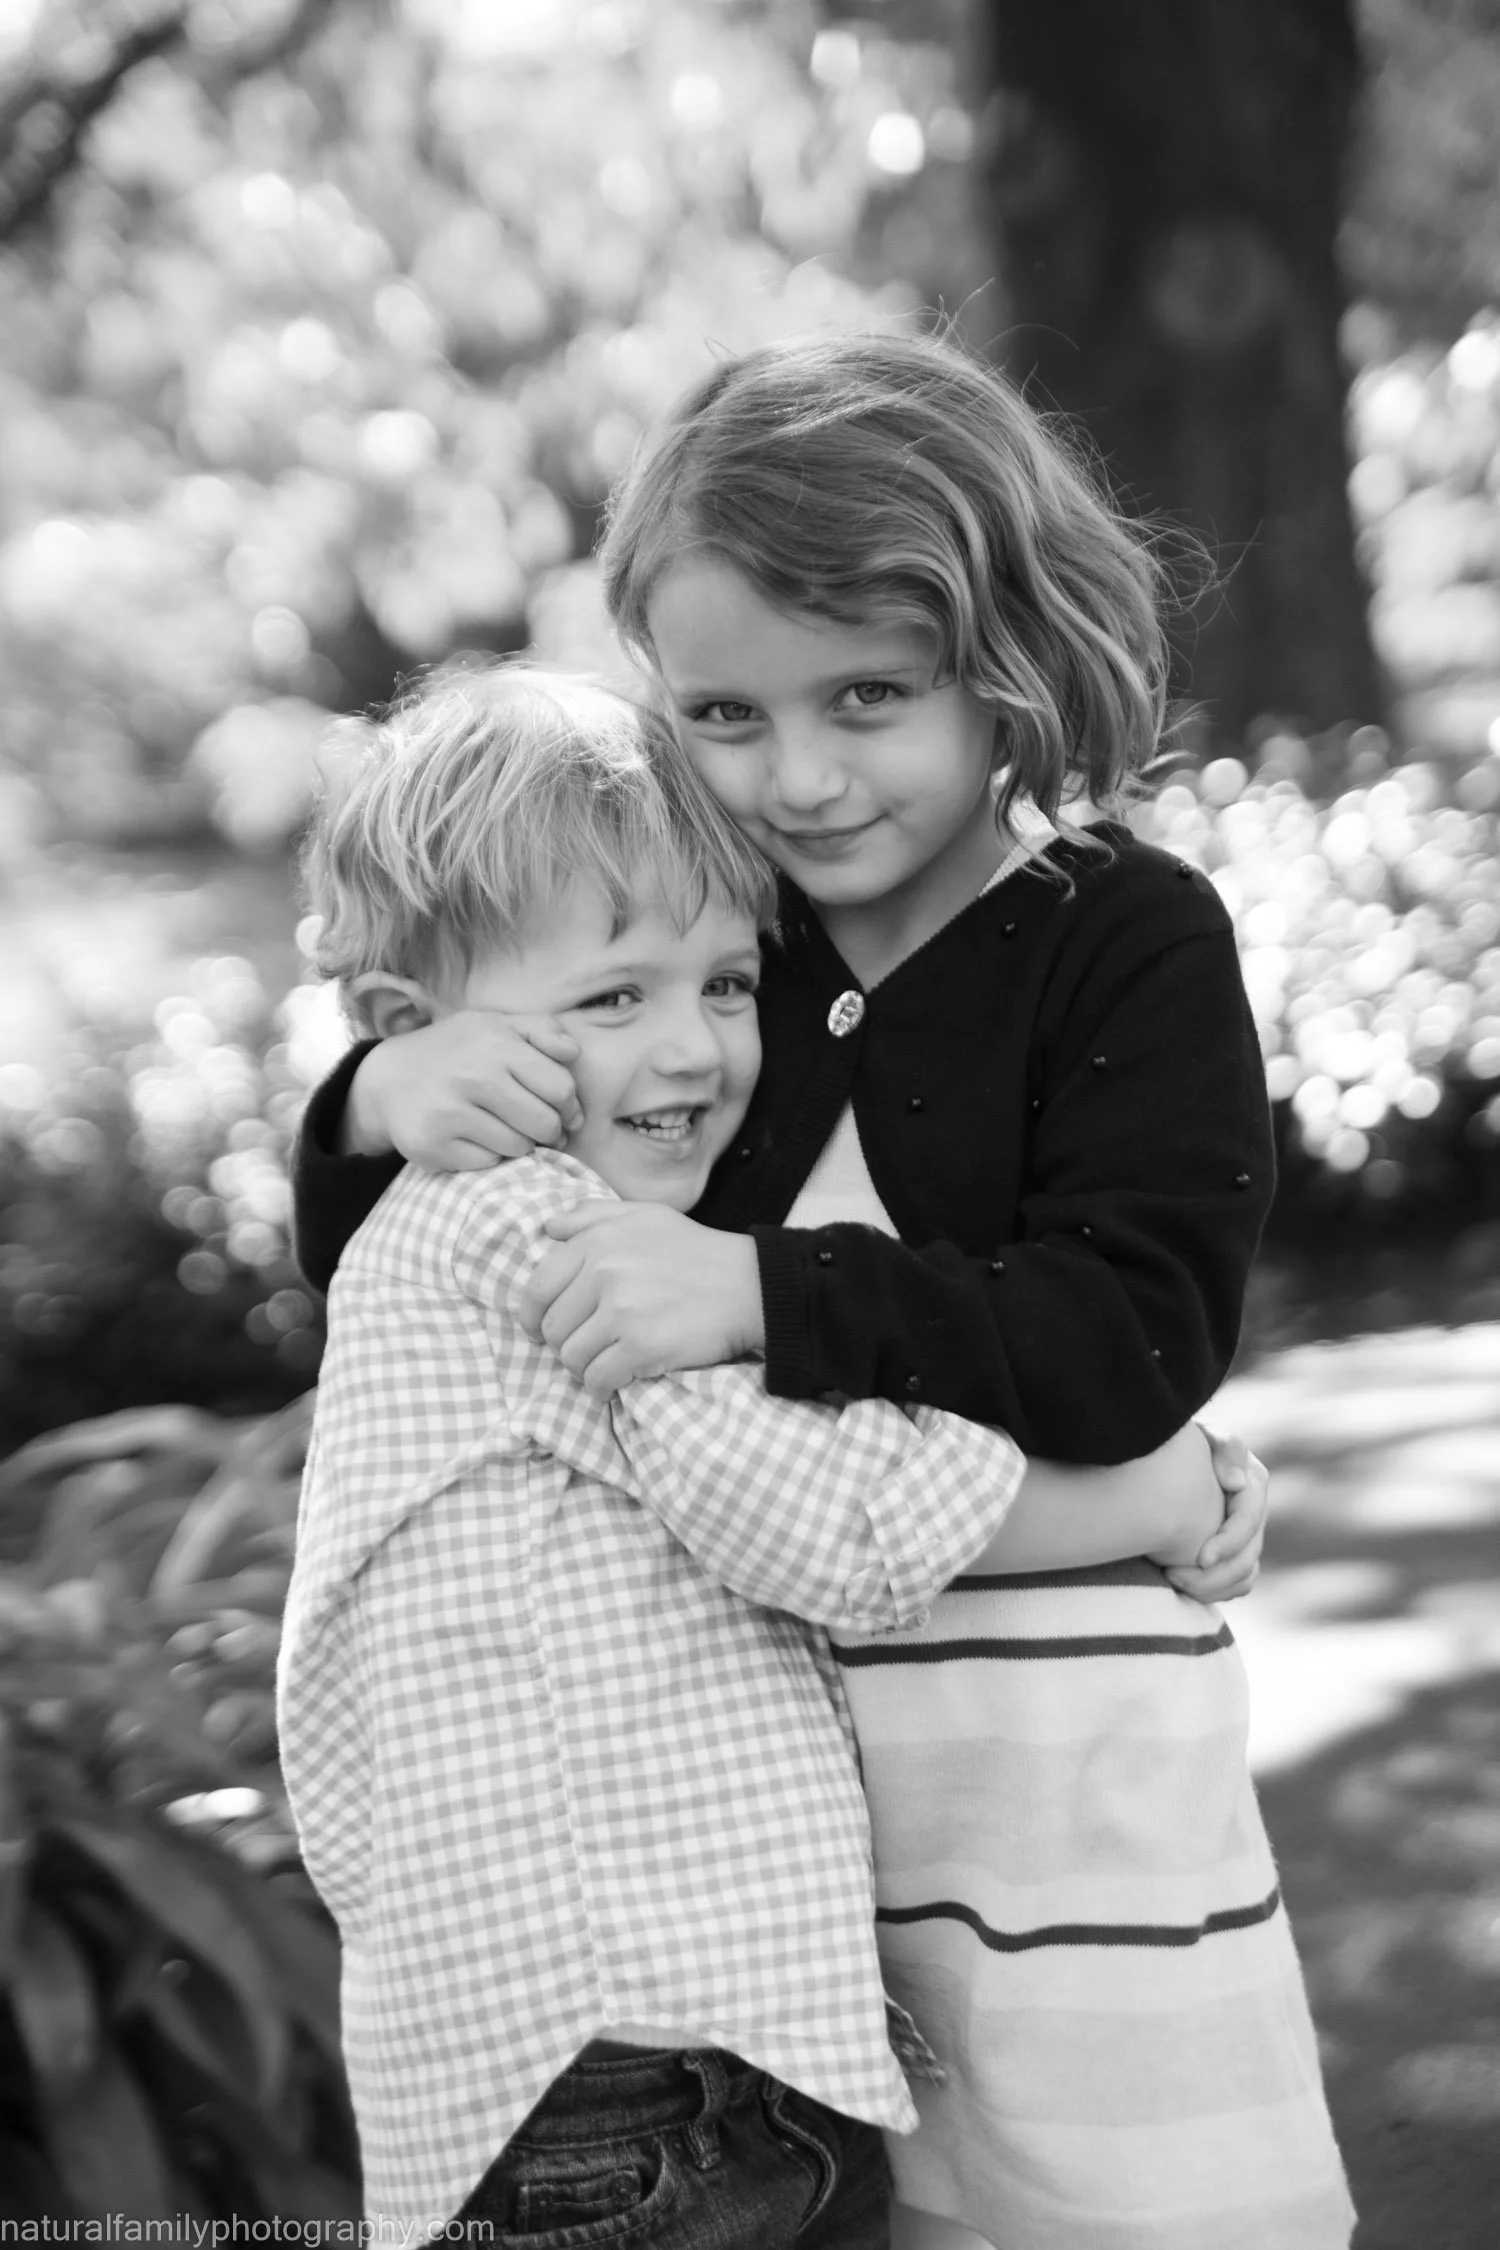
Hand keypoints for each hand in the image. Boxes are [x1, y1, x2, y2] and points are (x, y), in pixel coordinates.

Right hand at [342, 1013, 582, 1168]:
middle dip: (548, 1129)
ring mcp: (450, 1113)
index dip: (568, 1105)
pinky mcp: (433, 1145)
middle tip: (537, 1125)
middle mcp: (474, 1076)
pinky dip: (489, 1154)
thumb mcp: (495, 1025)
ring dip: (519, 1143)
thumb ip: (541, 1029)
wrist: (387, 1079)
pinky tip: (475, 1137)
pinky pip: (488, 1163)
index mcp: (496, 1044)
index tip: (561, 1109)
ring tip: (503, 1127)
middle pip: (545, 1124)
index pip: (561, 1089)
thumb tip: (574, 1051)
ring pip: (518, 1147)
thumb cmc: (456, 1051)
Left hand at [520, 1203, 764, 1396]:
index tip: (542, 1329)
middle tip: (587, 1347)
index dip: (533, 1315)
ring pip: (571, 1357)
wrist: (748, 1285)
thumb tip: (548, 1229)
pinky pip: (597, 1379)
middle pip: (553, 1328)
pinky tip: (614, 1383)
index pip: (538, 1287)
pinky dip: (601, 1387)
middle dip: (565, 1343)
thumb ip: (592, 1215)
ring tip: (604, 1363)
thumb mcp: (644, 1215)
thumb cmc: (695, 1250)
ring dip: (584, 1368)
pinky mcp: (641, 1346)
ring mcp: (622, 1311)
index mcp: (597, 1241)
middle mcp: (604, 1273)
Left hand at [1163, 1426, 1268, 1604]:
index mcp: (1252, 1480)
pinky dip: (1216, 1592)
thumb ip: (1223, 1448)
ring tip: (1174, 1583)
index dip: (1229, 1542)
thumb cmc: (1176, 1440)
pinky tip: (1185, 1589)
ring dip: (1213, 1587)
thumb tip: (1236, 1483)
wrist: (1161, 1457)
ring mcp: (1246, 1534)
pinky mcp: (1233, 1552)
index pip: (1249, 1518)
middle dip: (1215, 1573)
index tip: (1200, 1558)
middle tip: (1174, 1578)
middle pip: (1249, 1555)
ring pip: (1244, 1575)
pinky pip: (1236, 1583)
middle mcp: (1254, 1510)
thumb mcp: (1197, 1434)